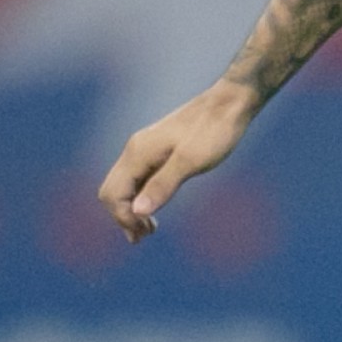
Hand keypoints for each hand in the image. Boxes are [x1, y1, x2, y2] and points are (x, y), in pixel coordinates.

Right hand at [98, 81, 256, 242]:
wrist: (229, 104)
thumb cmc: (214, 131)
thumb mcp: (191, 161)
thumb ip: (163, 185)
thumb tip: (137, 212)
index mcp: (138, 153)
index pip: (113, 194)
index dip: (123, 218)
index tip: (144, 234)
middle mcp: (136, 150)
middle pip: (112, 191)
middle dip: (122, 217)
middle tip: (143, 238)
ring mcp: (145, 149)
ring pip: (124, 185)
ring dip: (130, 209)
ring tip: (149, 230)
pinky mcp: (157, 150)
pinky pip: (137, 179)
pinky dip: (140, 198)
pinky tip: (154, 209)